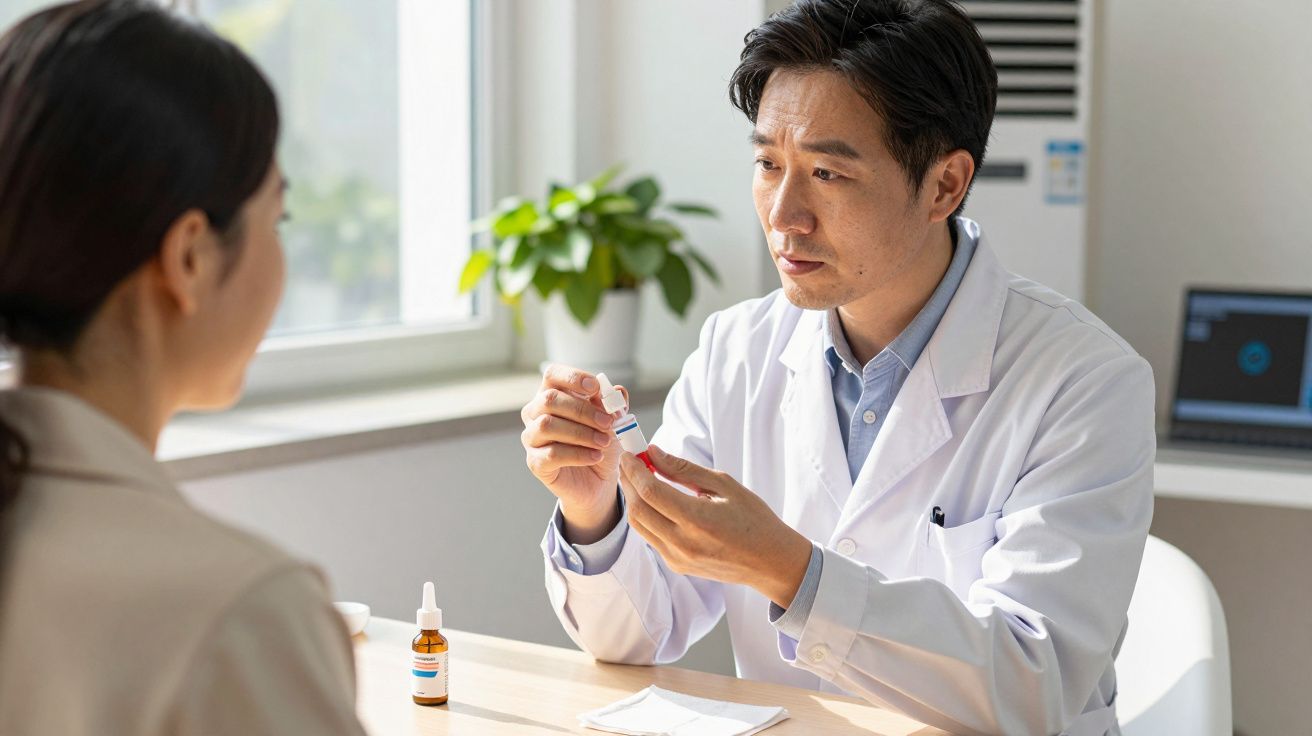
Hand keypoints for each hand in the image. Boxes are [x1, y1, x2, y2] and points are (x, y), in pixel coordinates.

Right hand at [521, 364, 628, 543]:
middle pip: (549, 399)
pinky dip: (578, 454)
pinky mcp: (535, 462)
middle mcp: (536, 413)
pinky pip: (551, 454)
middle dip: (582, 410)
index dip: (572, 377)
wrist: (598, 481)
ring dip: (581, 432)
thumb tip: (616, 391)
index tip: (595, 387)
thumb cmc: (600, 443)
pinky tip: (595, 456)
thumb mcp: (612, 421)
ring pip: (547, 425)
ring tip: (604, 442)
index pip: (552, 375)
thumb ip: (612, 404)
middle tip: (608, 423)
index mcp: (553, 395)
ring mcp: (532, 438)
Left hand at [618, 445, 812, 607]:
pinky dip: (646, 517)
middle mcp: (683, 543)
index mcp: (698, 519)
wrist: (770, 561)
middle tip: (629, 464)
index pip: (651, 491)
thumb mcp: (724, 485)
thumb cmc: (753, 518)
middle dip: (628, 483)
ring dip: (633, 500)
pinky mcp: (677, 566)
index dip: (634, 470)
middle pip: (638, 510)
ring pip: (639, 526)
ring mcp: (678, 558)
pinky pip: (651, 538)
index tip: (629, 454)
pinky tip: (653, 501)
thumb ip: (684, 469)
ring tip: (637, 479)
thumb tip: (654, 452)